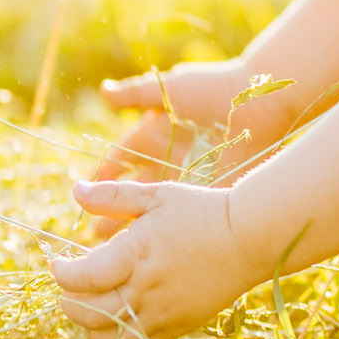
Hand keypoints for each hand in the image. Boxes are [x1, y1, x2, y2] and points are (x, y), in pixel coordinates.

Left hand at [51, 179, 263, 338]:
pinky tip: (115, 318)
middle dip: (68, 301)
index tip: (59, 263)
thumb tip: (76, 190)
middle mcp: (147, 289)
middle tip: (70, 286)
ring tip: (89, 306)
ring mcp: (162, 313)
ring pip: (108, 337)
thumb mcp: (158, 195)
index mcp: (138, 254)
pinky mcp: (177, 327)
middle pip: (88, 312)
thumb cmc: (202, 211)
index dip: (63, 274)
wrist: (250, 239)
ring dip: (88, 325)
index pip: (83, 278)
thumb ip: (113, 196)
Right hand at [87, 60, 301, 234]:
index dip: (101, 178)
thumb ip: (136, 93)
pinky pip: (185, 211)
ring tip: (119, 250)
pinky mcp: (210, 187)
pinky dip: (170, 228)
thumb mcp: (170, 89)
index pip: (119, 161)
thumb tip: (103, 91)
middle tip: (94, 236)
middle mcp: (166, 159)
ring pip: (156, 208)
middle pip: (133, 191)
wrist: (257, 99)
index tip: (81, 197)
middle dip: (113, 212)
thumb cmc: (213, 88)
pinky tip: (156, 246)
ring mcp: (188, 175)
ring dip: (138, 227)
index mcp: (152, 136)